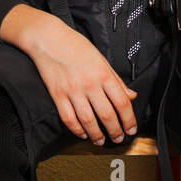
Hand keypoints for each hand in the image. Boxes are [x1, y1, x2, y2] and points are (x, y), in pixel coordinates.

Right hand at [0, 4, 137, 144]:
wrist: (49, 39)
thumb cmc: (76, 46)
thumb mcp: (102, 59)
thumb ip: (117, 80)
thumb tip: (131, 96)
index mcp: (104, 74)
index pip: (122, 103)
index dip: (129, 120)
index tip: (131, 129)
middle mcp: (90, 84)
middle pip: (107, 115)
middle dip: (115, 131)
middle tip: (118, 139)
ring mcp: (72, 91)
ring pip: (88, 121)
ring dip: (96, 135)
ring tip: (101, 141)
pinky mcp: (57, 95)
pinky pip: (68, 118)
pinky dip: (77, 130)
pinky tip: (82, 134)